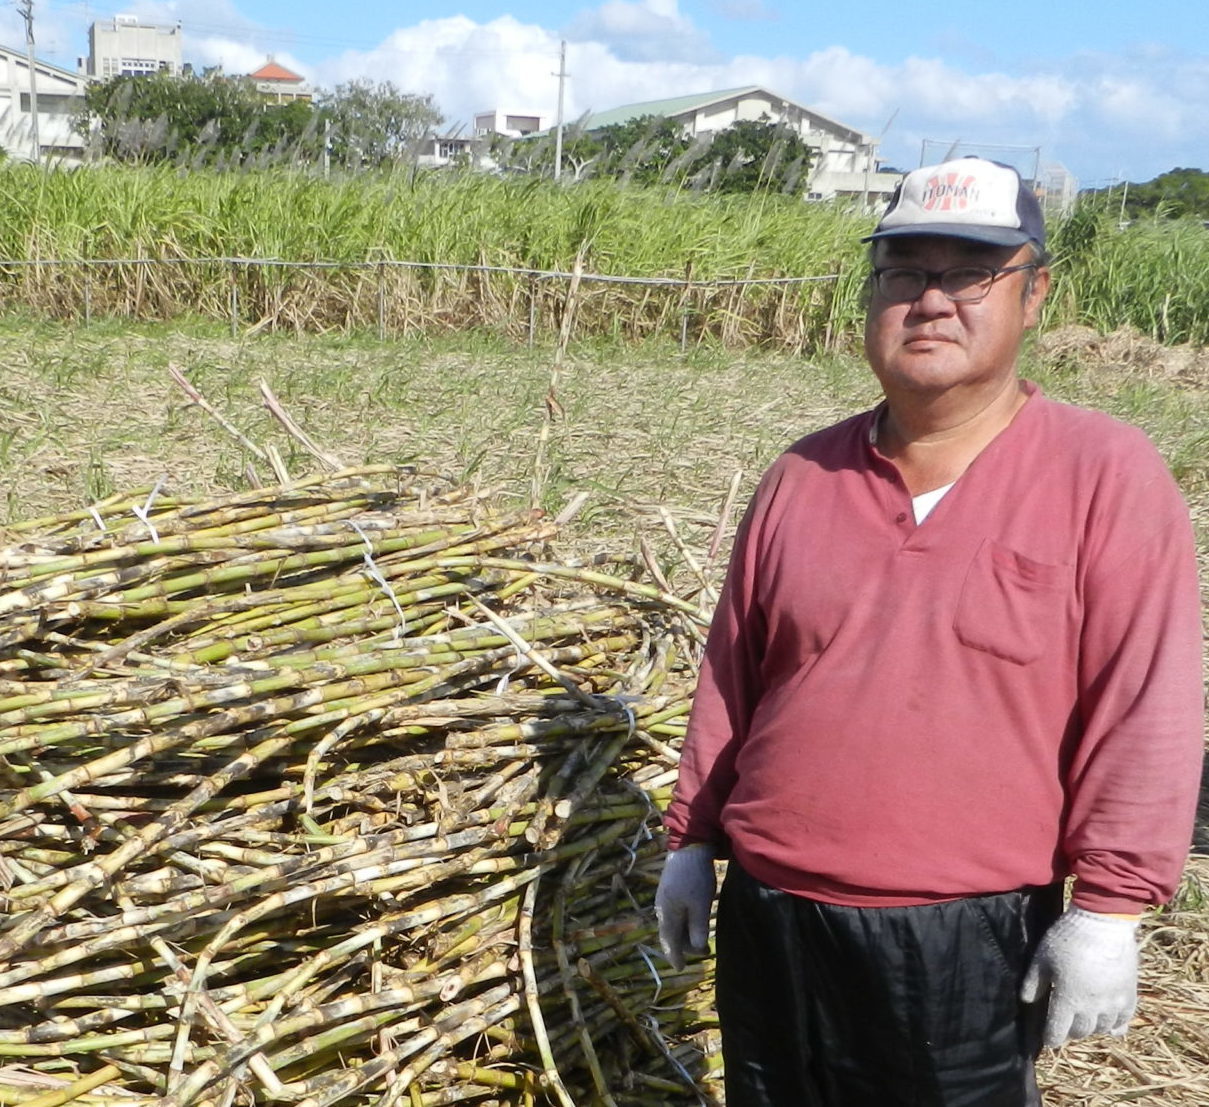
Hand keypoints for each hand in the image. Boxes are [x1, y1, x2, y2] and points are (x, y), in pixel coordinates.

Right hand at [654, 844, 716, 969]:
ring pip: (672, 923)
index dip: (675, 956)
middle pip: (670, 934)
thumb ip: (697, 928)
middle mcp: (662, 908)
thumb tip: (696, 947)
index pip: (669, 942)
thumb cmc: (695, 878)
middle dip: (684, 946)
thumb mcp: (700, 905)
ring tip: (700, 938)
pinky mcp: (670, 889)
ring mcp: (664, 897)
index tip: (680, 968)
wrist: (688, 848)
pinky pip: (674, 913)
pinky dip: (683, 922)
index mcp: (667, 914)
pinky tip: (693, 919)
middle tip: (703, 950)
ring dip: (685, 933)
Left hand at [1020, 906, 1140, 1046]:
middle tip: (1064, 1027)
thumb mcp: (1042, 958)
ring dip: (1091, 1029)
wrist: (1103, 925)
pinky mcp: (1130, 994)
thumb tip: (1026, 1000)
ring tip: (1084, 1023)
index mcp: (1068, 999)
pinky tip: (1112, 1028)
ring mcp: (1113, 1002)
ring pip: (1102, 1028)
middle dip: (1071, 1032)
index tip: (1047, 1040)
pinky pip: (1125, 1019)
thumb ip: (1034, 982)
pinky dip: (1117, 1026)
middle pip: (1081, 1031)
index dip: (1051, 1037)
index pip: (1058, 1029)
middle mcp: (1092, 1007)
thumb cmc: (1068, 939)